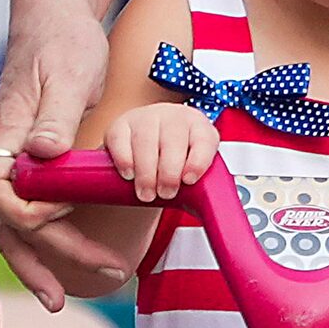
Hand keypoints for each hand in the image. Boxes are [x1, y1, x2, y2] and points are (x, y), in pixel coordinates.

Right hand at [0, 0, 128, 303]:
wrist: (56, 16)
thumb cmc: (65, 41)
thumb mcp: (69, 73)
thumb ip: (54, 115)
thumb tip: (43, 152)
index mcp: (7, 132)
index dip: (28, 212)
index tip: (64, 209)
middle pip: (2, 221)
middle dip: (31, 261)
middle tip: (61, 299)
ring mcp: (7, 157)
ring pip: (6, 224)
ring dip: (29, 263)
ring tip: (58, 300)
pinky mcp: (23, 160)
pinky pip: (13, 211)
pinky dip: (17, 243)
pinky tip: (26, 273)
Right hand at [105, 103, 219, 204]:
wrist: (149, 153)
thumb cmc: (176, 165)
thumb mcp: (193, 171)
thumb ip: (203, 187)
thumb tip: (209, 211)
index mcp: (199, 126)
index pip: (204, 140)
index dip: (198, 161)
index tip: (189, 180)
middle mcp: (174, 116)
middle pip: (173, 141)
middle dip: (169, 172)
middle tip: (166, 194)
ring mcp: (145, 117)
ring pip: (145, 141)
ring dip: (146, 172)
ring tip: (147, 194)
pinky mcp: (120, 125)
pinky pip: (120, 140)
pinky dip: (125, 160)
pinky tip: (129, 175)